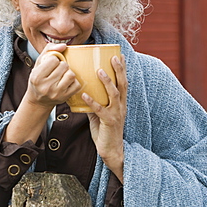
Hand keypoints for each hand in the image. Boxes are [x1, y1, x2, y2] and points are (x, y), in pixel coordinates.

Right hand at [4, 43, 80, 143]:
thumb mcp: (38, 63)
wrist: (38, 101)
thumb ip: (49, 50)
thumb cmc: (39, 79)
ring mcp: (56, 93)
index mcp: (36, 77)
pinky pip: (77, 84)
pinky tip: (67, 82)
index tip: (50, 65)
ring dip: (68, 72)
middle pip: (64, 66)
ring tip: (63, 75)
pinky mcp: (65, 98)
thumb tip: (64, 45)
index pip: (53, 60)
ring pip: (71, 74)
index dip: (53, 60)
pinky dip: (74, 81)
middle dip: (62, 65)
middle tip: (57, 70)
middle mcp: (46, 86)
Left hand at [82, 55, 126, 182]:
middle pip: (122, 84)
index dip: (123, 69)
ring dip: (107, 82)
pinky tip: (84, 94)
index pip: (124, 82)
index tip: (120, 55)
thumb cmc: (106, 131)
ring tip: (100, 71)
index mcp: (121, 103)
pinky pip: (100, 110)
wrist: (112, 151)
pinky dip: (92, 102)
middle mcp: (121, 106)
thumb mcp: (100, 114)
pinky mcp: (109, 122)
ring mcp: (116, 114)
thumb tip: (83, 93)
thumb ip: (95, 103)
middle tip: (114, 57)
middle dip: (119, 70)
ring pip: (114, 94)